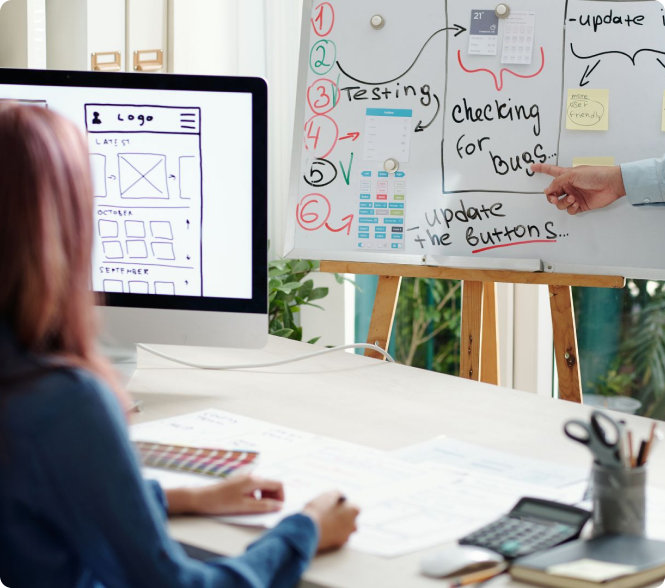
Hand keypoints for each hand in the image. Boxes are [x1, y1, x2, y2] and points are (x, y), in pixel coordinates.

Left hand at [166, 475, 284, 515]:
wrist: (200, 498)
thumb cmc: (221, 502)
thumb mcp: (244, 507)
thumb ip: (263, 506)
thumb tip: (279, 506)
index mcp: (254, 480)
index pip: (277, 484)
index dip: (281, 496)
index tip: (277, 509)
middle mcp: (251, 476)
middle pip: (271, 484)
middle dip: (274, 497)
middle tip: (268, 511)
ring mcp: (245, 479)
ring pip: (263, 487)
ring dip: (265, 498)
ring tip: (257, 510)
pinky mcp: (239, 483)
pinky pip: (254, 488)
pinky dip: (257, 497)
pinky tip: (248, 505)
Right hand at [303, 491, 359, 552]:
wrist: (308, 529)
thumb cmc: (318, 510)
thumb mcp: (328, 495)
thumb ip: (338, 494)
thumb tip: (341, 496)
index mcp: (353, 510)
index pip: (354, 507)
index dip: (345, 505)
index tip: (336, 504)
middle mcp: (353, 524)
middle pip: (351, 520)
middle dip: (343, 517)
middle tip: (330, 513)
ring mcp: (346, 536)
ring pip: (345, 530)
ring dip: (339, 526)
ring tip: (326, 522)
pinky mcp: (338, 545)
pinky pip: (338, 538)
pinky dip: (333, 535)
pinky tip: (323, 530)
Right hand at [531, 163, 625, 215]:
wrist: (611, 184)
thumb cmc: (595, 175)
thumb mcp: (572, 174)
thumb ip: (557, 182)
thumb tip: (547, 190)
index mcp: (566, 176)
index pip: (550, 171)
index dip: (541, 168)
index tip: (532, 167)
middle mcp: (568, 186)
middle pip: (552, 194)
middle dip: (551, 197)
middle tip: (555, 198)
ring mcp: (574, 196)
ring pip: (560, 204)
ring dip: (563, 202)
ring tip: (572, 199)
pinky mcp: (580, 205)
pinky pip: (569, 210)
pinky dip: (571, 208)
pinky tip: (577, 203)